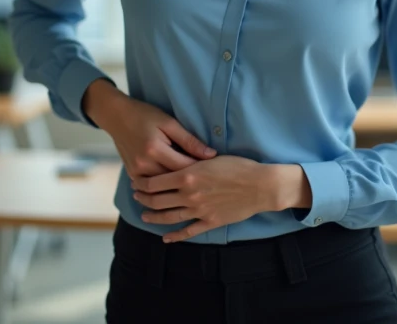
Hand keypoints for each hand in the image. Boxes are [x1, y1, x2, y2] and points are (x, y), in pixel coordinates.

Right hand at [83, 79, 214, 177]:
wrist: (116, 116)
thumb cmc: (145, 115)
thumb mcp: (169, 122)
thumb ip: (190, 140)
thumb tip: (212, 154)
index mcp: (155, 150)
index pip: (185, 168)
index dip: (202, 171)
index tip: (216, 172)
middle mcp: (144, 165)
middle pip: (175, 182)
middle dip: (192, 182)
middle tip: (209, 181)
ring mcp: (136, 172)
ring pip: (164, 188)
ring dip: (179, 186)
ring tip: (196, 185)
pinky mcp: (132, 175)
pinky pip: (152, 187)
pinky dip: (164, 187)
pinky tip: (176, 186)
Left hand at [132, 156, 305, 242]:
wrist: (260, 186)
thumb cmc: (239, 167)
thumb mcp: (211, 158)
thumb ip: (191, 162)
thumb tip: (177, 160)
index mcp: (187, 175)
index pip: (155, 182)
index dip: (142, 183)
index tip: (137, 181)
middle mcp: (189, 194)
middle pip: (157, 200)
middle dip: (143, 198)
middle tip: (136, 196)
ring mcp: (198, 210)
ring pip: (168, 217)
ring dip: (153, 217)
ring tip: (144, 215)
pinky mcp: (209, 222)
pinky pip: (188, 231)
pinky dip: (175, 236)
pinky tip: (165, 238)